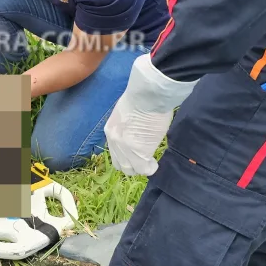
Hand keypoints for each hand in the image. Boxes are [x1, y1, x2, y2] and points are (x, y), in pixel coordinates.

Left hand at [103, 53, 196, 175]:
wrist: (147, 95)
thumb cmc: (140, 97)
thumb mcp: (126, 112)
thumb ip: (127, 126)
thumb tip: (135, 130)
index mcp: (110, 131)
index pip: (114, 152)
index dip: (126, 155)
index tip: (136, 151)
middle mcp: (114, 142)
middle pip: (120, 165)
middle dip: (132, 165)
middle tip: (144, 159)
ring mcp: (125, 149)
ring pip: (131, 170)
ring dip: (141, 167)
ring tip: (150, 162)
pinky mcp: (139, 153)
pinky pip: (144, 169)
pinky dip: (150, 168)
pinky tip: (155, 163)